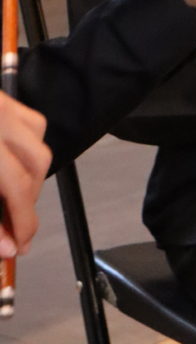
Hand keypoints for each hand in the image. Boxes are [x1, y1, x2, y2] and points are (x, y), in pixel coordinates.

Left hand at [0, 93, 50, 257]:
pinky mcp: (6, 100)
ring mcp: (5, 106)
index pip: (17, 186)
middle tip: (15, 228)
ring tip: (10, 198)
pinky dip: (26, 149)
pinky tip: (11, 165)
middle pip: (36, 163)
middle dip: (27, 202)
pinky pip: (32, 124)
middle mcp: (0, 119)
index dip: (23, 222)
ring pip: (38, 143)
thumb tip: (9, 247)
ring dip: (29, 175)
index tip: (21, 247)